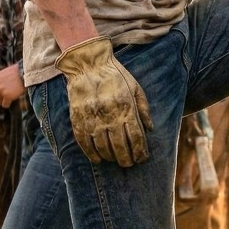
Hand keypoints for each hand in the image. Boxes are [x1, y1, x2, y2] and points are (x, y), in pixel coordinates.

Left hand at [0, 63, 24, 108]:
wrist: (24, 73)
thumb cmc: (16, 73)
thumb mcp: (3, 75)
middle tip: (5, 100)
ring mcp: (1, 91)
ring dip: (5, 101)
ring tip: (11, 97)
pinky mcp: (7, 96)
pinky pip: (5, 105)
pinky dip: (8, 104)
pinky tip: (13, 100)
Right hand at [54, 36, 152, 166]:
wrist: (88, 64)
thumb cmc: (115, 75)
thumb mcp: (135, 88)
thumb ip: (143, 109)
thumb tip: (150, 129)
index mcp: (126, 108)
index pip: (136, 138)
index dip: (140, 152)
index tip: (142, 159)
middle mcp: (109, 116)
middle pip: (120, 147)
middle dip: (127, 159)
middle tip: (129, 164)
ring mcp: (93, 118)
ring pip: (103, 147)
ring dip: (111, 158)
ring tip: (115, 161)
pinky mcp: (78, 119)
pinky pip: (85, 143)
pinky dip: (91, 154)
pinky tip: (98, 159)